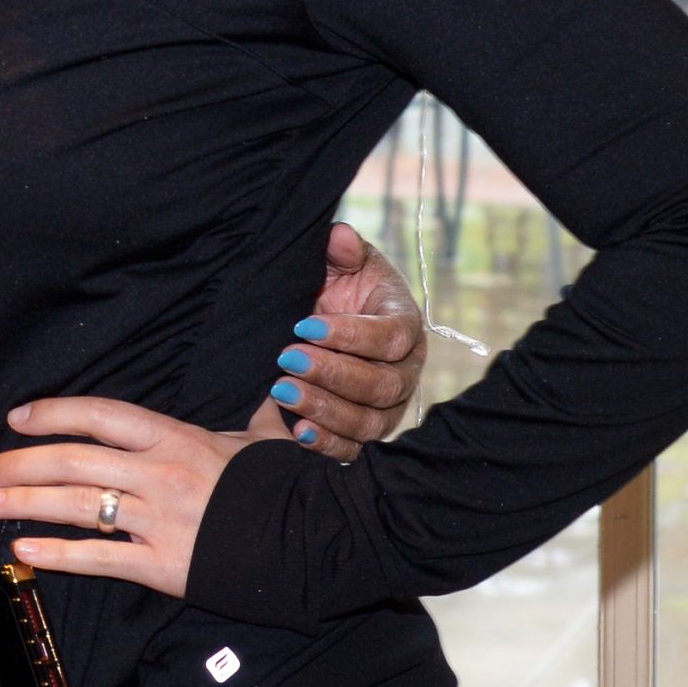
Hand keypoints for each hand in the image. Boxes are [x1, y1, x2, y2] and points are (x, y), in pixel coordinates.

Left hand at [0, 393, 291, 598]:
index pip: (100, 415)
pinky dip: (56, 554)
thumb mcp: (262, 440)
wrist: (321, 542)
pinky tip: (25, 550)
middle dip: (20, 463)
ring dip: (24, 502)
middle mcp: (160, 473)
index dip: (53, 414)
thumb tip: (272, 389)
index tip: (17, 418)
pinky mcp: (164, 565)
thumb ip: (248, 418)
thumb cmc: (289, 488)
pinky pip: (99, 558)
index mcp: (177, 437)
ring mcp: (159, 520)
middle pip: (74, 460)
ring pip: (76, 506)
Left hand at [268, 221, 425, 462]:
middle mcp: (405, 371)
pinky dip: (328, 444)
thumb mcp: (337, 262)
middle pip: (382, 385)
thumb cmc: (336, 287)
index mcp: (405, 325)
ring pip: (370, 422)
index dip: (351, 335)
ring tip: (282, 392)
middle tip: (286, 359)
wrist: (321, 319)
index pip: (390, 337)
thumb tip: (340, 237)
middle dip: (332, 373)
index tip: (304, 327)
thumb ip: (340, 250)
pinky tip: (297, 431)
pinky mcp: (365, 433)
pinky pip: (355, 449)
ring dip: (325, 409)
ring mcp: (388, 407)